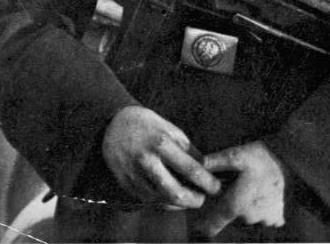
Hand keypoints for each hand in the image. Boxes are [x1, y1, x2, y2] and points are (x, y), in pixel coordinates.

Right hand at [102, 106, 220, 208]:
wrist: (113, 126)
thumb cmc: (147, 125)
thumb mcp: (169, 128)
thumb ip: (187, 148)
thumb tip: (204, 167)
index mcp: (161, 143)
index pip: (189, 169)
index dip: (206, 182)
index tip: (216, 188)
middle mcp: (147, 162)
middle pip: (175, 193)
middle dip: (194, 201)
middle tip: (202, 199)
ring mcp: (135, 176)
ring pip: (162, 201)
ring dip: (180, 204)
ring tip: (189, 198)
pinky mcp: (127, 185)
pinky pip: (149, 201)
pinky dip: (163, 202)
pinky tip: (171, 197)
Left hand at [194, 141, 288, 236]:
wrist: (293, 160)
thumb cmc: (262, 157)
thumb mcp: (235, 154)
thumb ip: (214, 163)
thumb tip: (196, 167)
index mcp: (235, 206)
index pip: (211, 226)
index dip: (202, 222)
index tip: (199, 217)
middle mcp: (248, 218)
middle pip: (230, 216)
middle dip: (227, 203)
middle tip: (233, 183)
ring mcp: (264, 220)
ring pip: (246, 216)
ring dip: (244, 205)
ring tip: (250, 184)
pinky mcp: (276, 217)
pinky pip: (263, 217)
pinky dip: (260, 208)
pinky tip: (262, 193)